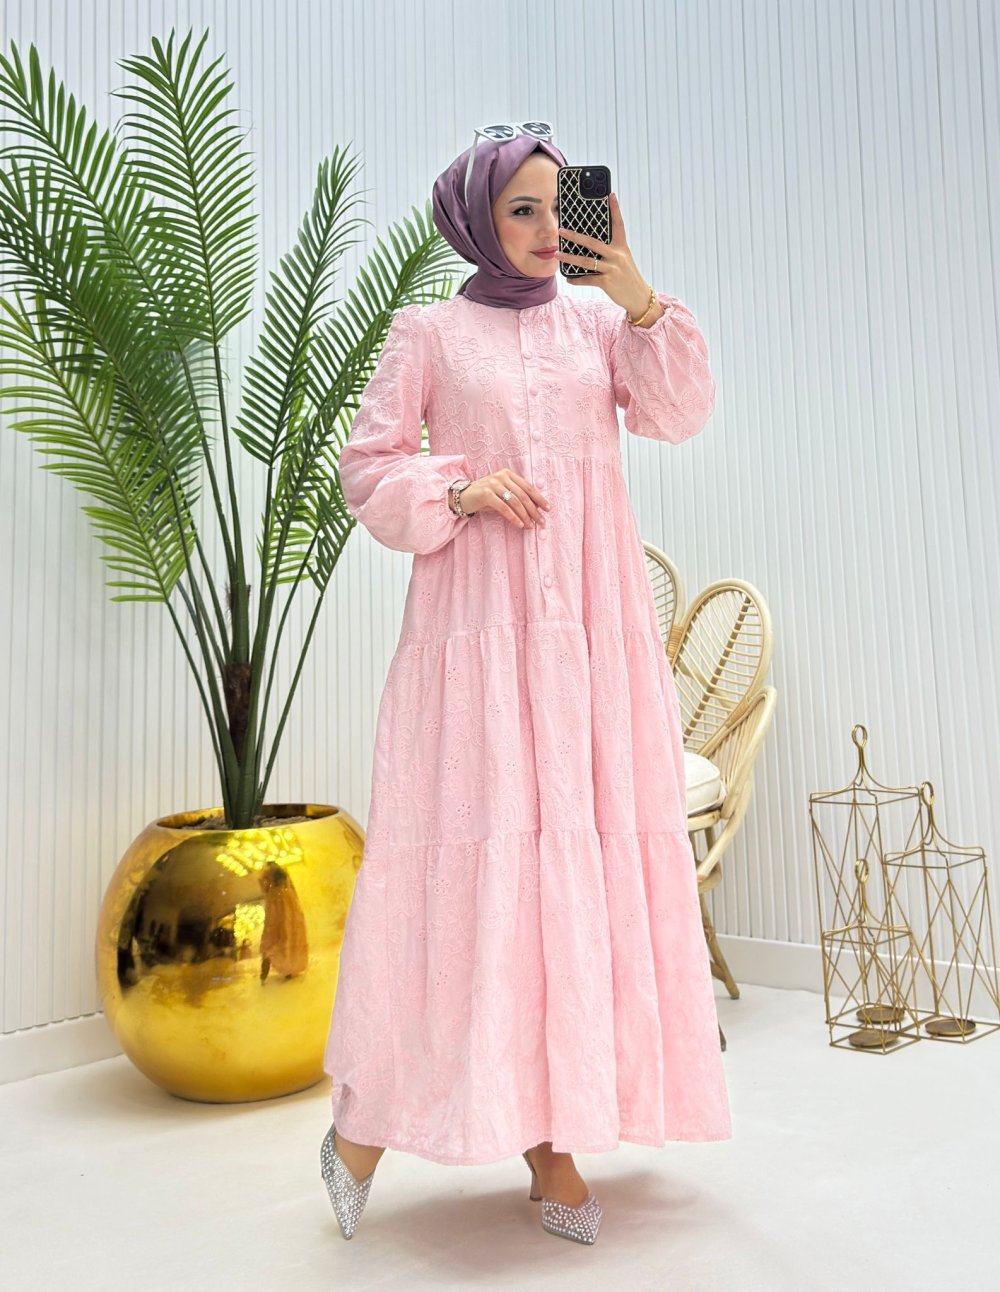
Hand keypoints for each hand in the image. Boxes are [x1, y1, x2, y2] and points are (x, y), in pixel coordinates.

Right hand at [459, 469, 549, 527]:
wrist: (463, 497)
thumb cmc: (485, 497)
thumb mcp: (501, 494)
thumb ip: (516, 497)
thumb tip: (534, 511)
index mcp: (508, 474)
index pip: (528, 487)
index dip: (539, 499)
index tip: (547, 509)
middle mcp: (502, 477)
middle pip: (523, 495)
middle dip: (534, 510)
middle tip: (541, 522)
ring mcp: (493, 484)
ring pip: (515, 501)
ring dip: (525, 515)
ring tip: (530, 526)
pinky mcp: (486, 494)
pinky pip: (503, 507)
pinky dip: (513, 517)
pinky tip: (519, 524)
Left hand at [556, 192, 659, 320]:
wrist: (638, 297)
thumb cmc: (628, 277)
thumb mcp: (623, 260)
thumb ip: (611, 251)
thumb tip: (590, 245)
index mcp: (622, 247)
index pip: (618, 224)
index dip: (615, 209)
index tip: (610, 194)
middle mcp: (617, 255)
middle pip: (592, 242)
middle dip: (574, 235)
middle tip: (561, 230)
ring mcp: (612, 268)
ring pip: (586, 261)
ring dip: (569, 257)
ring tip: (557, 254)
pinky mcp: (607, 282)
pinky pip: (587, 279)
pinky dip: (577, 279)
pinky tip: (568, 278)